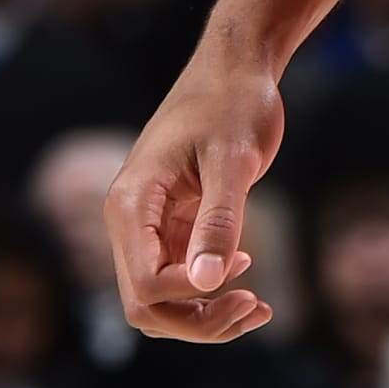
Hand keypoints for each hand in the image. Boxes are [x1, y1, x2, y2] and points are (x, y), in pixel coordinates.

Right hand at [105, 53, 285, 342]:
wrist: (238, 67)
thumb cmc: (235, 101)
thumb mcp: (234, 158)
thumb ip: (219, 219)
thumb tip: (207, 283)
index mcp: (133, 203)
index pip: (146, 284)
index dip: (191, 295)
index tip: (243, 267)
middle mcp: (130, 221)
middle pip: (146, 306)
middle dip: (197, 321)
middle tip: (256, 307)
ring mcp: (149, 227)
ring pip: (161, 301)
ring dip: (203, 317)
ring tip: (258, 310)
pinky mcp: (172, 227)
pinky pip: (180, 279)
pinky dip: (209, 296)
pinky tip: (249, 293)